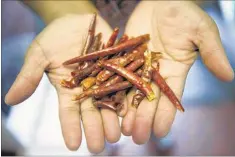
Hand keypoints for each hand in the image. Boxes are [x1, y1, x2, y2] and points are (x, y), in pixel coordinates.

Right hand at [5, 14, 120, 152]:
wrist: (76, 21)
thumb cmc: (55, 37)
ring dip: (113, 120)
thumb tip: (9, 100)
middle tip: (98, 146)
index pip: (68, 113)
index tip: (73, 145)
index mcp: (68, 89)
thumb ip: (29, 76)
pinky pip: (123, 84)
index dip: (70, 128)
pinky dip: (126, 97)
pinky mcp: (117, 68)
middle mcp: (87, 89)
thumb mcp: (39, 54)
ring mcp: (104, 79)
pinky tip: (130, 112)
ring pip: (109, 103)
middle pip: (92, 112)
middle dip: (95, 129)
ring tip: (116, 135)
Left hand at [121, 1, 233, 143]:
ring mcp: (138, 67)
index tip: (160, 132)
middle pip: (149, 100)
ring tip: (123, 129)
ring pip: (131, 93)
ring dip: (127, 111)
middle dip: (143, 119)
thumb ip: (212, 53)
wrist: (160, 0)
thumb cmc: (183, 13)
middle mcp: (156, 73)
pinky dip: (113, 91)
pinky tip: (109, 106)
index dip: (166, 115)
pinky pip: (118, 77)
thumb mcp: (201, 31)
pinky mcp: (124, 59)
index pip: (171, 98)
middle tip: (137, 137)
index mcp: (174, 71)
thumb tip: (229, 76)